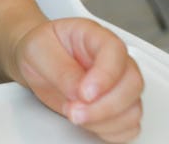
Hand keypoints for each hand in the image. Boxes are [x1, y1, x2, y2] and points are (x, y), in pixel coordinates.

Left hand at [12, 17, 143, 142]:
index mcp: (96, 36)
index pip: (115, 51)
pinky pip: (129, 126)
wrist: (35, 61)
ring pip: (133, 108)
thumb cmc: (40, 48)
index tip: (84, 94)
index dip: (105, 76)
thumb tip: (77, 90)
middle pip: (132, 83)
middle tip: (74, 111)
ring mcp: (118, 84)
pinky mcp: (117, 107)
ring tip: (76, 116)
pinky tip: (89, 124)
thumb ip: (60, 69)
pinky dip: (111, 131)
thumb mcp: (39, 49)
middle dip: (104, 106)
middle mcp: (114, 60)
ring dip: (105, 121)